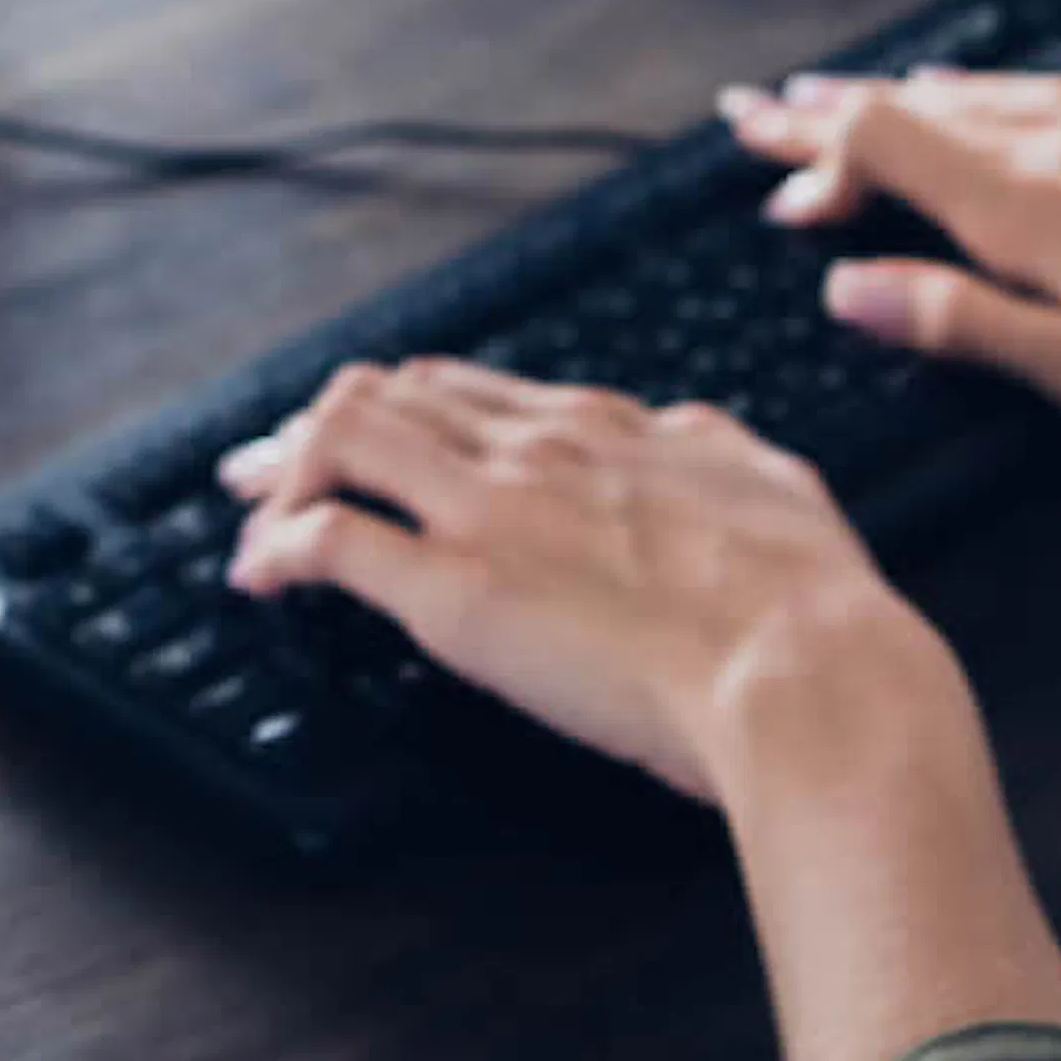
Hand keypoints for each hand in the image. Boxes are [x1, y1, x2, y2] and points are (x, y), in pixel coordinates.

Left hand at [221, 362, 957, 802]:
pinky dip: (281, 550)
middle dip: (318, 427)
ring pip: (345, 436)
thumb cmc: (809, 603)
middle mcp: (539, 448)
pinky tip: (263, 578)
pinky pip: (333, 542)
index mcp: (611, 428)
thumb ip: (717, 454)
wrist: (807, 670)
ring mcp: (492, 510)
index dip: (409, 406)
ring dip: (284, 473)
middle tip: (270, 465)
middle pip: (391, 395)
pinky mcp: (455, 589)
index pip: (474, 390)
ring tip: (251, 512)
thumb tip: (691, 435)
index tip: (377, 432)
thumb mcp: (774, 484)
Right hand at [724, 67, 1060, 453]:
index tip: (755, 151)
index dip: (812, 144)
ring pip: (980, 93)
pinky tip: (987, 100)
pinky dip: (983, 94)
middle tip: (761, 114)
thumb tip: (848, 286)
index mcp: (1027, 202)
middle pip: (918, 105)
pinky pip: (1044, 90)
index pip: (886, 141)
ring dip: (900, 100)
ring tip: (847, 104)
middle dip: (833, 111)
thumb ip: (963, 322)